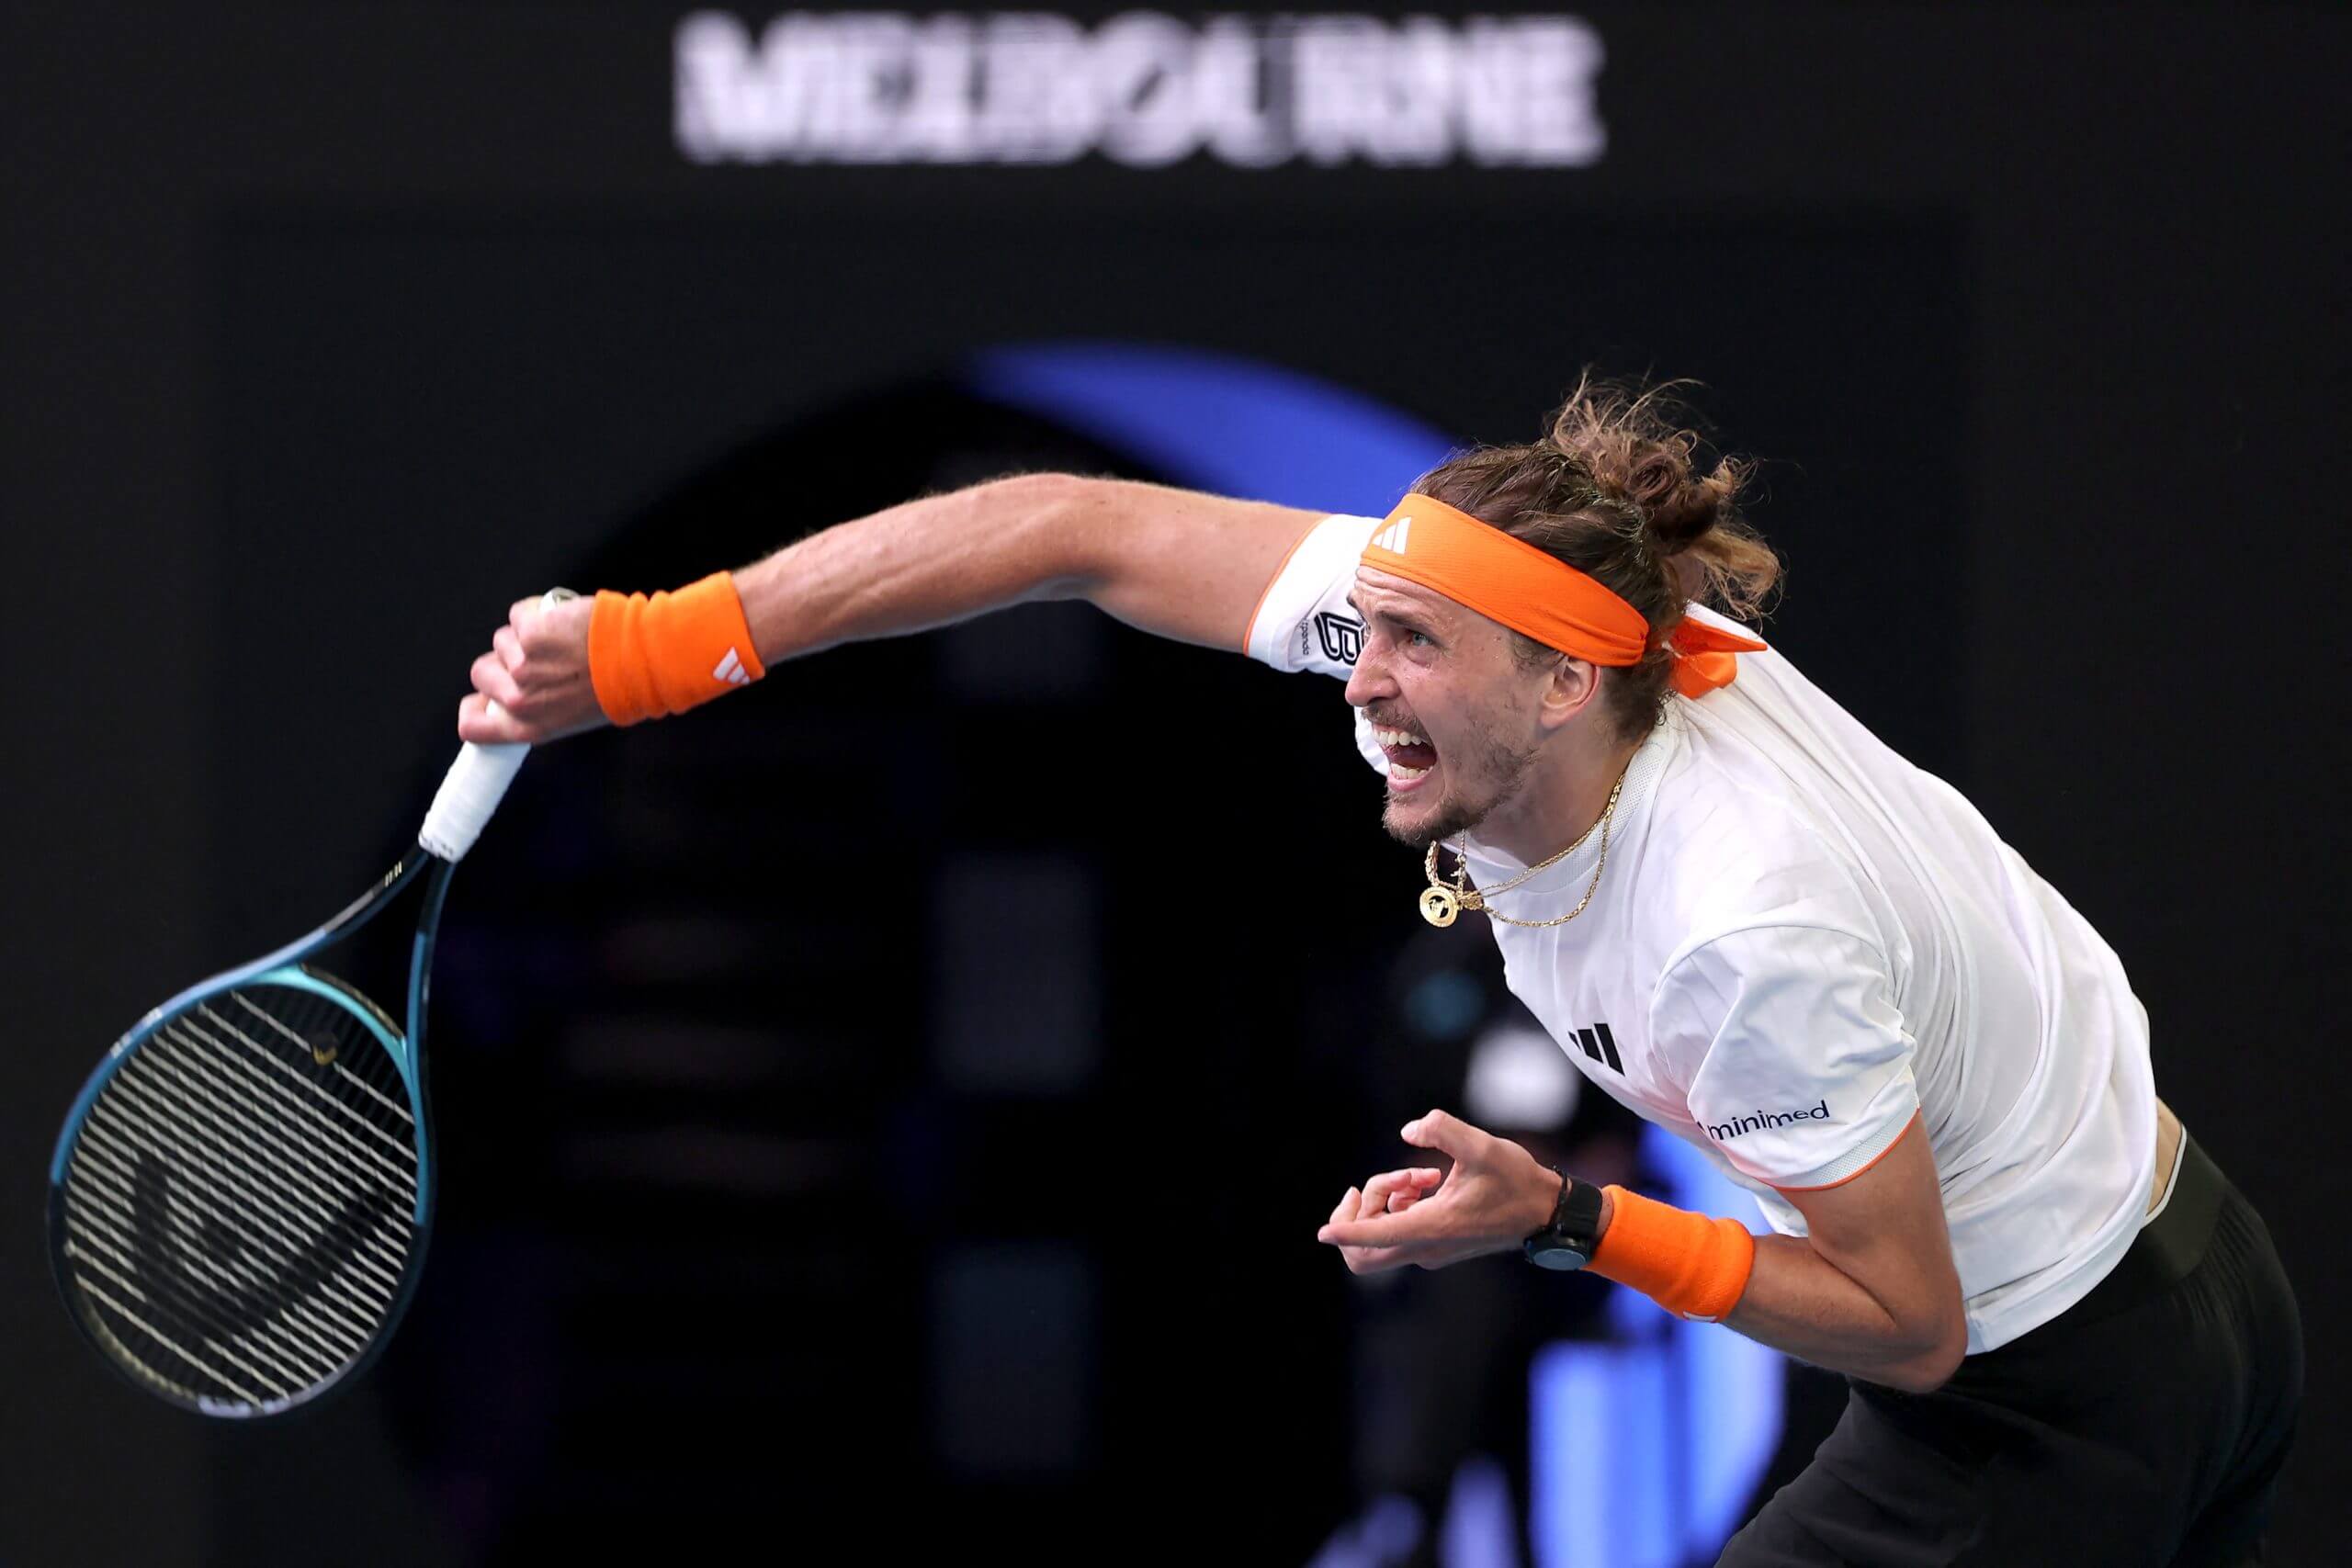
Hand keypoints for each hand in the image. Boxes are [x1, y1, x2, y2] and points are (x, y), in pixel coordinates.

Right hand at [457, 594, 601, 743]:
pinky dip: (537, 612)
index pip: (471, 725)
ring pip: (502, 641)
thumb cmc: (616, 690)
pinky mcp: (529, 633)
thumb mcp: (572, 717)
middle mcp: (519, 699)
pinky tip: (562, 620)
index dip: (475, 706)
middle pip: (480, 673)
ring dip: (526, 635)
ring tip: (562, 641)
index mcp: (527, 727)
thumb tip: (513, 697)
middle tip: (537, 657)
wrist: (642, 663)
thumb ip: (538, 709)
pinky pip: (519, 615)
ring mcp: (521, 665)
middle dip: (502, 661)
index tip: (483, 697)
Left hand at [1316, 1109, 1558, 1274]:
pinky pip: (1396, 1229)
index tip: (1322, 1231)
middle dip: (1354, 1217)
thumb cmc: (1517, 1181)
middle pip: (1364, 1253)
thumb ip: (1442, 1129)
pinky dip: (1398, 1203)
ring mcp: (1429, 1249)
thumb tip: (1409, 1131)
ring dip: (1383, 1200)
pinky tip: (1424, 1180)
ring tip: (1416, 1174)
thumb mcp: (1482, 1146)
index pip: (1376, 1238)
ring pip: (1379, 1235)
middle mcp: (1426, 1247)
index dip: (1347, 1231)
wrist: (1546, 1214)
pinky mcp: (1434, 1243)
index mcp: (1433, 1228)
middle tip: (1368, 1186)